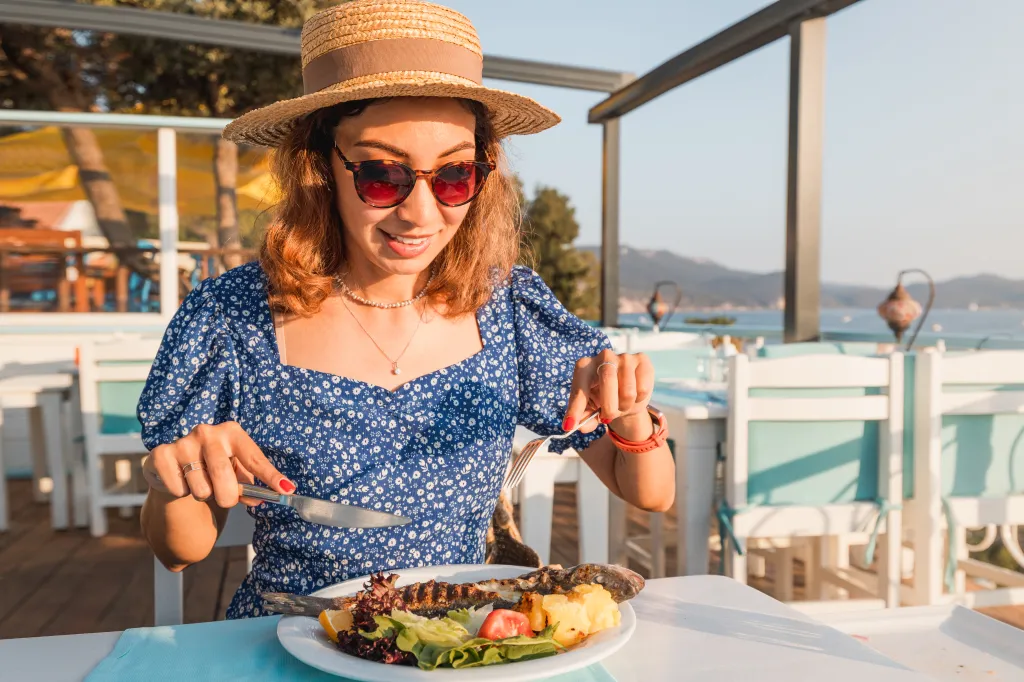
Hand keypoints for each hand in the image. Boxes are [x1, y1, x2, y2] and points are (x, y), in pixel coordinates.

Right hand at [142, 421, 294, 507]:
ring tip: (200, 484)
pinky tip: (181, 482)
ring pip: (201, 487)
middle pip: (224, 475)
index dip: (270, 476)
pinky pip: (179, 488)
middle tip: (227, 500)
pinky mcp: (161, 454)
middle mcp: (207, 432)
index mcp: (232, 432)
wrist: (174, 468)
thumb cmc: (212, 469)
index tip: (286, 490)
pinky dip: (182, 493)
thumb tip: (264, 498)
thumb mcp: (235, 473)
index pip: (254, 458)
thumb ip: (249, 486)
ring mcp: (183, 441)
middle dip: (228, 496)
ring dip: (203, 495)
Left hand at [565, 349, 654, 440]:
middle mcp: (604, 356)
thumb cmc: (605, 399)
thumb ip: (585, 418)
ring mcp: (625, 356)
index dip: (575, 409)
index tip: (570, 425)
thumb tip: (581, 427)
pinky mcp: (642, 360)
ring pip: (628, 391)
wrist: (628, 393)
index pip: (579, 389)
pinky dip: (639, 399)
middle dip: (608, 407)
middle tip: (606, 418)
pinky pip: (643, 389)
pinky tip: (635, 394)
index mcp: (584, 367)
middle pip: (607, 380)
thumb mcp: (591, 410)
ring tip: (622, 404)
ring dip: (624, 406)